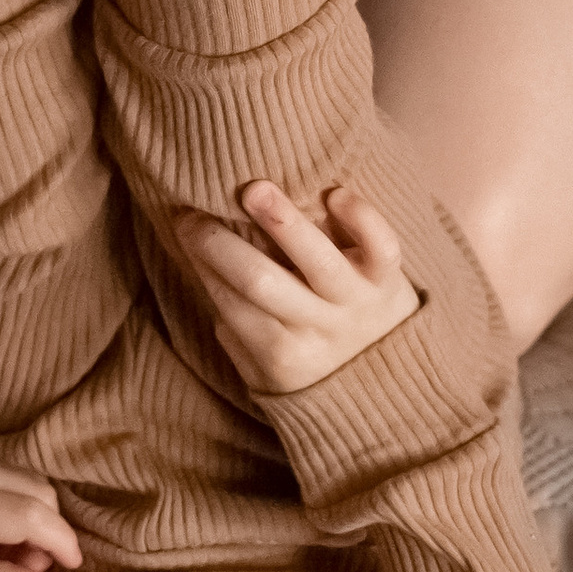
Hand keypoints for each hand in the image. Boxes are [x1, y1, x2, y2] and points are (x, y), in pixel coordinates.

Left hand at [0, 446, 82, 571]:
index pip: (36, 514)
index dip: (62, 542)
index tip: (71, 568)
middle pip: (38, 491)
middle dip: (45, 531)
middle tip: (24, 569)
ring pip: (24, 479)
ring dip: (29, 516)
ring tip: (2, 554)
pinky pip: (3, 471)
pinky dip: (10, 500)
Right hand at [175, 181, 420, 394]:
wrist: (389, 382)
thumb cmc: (311, 356)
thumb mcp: (264, 364)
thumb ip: (235, 327)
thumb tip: (203, 267)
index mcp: (282, 354)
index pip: (231, 300)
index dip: (202, 259)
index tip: (182, 223)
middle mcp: (319, 328)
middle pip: (262, 283)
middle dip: (222, 245)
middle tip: (196, 213)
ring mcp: (357, 302)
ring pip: (319, 262)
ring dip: (284, 222)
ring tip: (253, 189)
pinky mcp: (390, 280)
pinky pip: (383, 248)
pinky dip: (362, 218)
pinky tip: (334, 195)